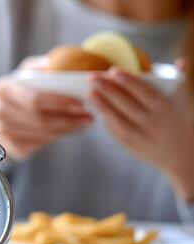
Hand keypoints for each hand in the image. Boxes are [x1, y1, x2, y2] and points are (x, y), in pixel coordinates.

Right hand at [0, 60, 92, 160]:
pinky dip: (56, 138)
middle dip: (68, 119)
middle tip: (89, 117)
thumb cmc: (20, 92)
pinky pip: (39, 145)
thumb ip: (40, 67)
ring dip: (67, 130)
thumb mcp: (26, 74)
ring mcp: (3, 132)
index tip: (81, 103)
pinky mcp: (11, 148)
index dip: (59, 103)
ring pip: (42, 134)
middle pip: (39, 120)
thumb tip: (53, 63)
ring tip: (84, 123)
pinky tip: (69, 131)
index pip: (34, 99)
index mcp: (4, 88)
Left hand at [89, 67, 193, 201]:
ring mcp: (142, 137)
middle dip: (108, 90)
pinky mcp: (132, 147)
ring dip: (103, 106)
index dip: (129, 81)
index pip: (145, 92)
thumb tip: (180, 61)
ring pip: (119, 120)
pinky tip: (97, 108)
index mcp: (166, 108)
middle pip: (127, 105)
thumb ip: (180, 79)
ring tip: (90, 93)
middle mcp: (153, 123)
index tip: (113, 70)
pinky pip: (116, 133)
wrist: (181, 154)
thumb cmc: (177, 119)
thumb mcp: (182, 101)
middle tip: (92, 78)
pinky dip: (107, 120)